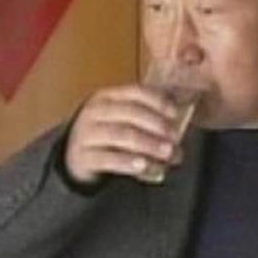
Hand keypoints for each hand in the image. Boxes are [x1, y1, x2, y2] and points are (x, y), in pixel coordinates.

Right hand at [64, 85, 182, 184]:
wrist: (74, 156)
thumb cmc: (107, 134)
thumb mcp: (122, 119)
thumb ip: (147, 115)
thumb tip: (182, 114)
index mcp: (108, 97)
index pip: (134, 92)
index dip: (157, 101)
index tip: (176, 113)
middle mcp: (95, 112)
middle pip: (130, 113)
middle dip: (157, 125)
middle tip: (176, 138)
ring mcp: (86, 134)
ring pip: (121, 135)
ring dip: (148, 144)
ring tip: (168, 153)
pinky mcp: (83, 157)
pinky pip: (108, 159)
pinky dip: (129, 162)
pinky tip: (144, 166)